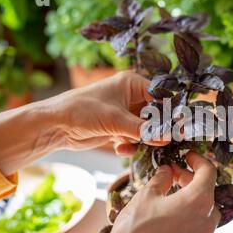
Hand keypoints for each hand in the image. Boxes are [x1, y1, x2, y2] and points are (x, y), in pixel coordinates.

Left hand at [0, 70, 161, 174]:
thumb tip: (169, 137)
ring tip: (131, 145)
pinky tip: (119, 148)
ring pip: (146, 129)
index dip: (169, 113)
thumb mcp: (116, 120)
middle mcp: (130, 96)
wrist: (55, 126)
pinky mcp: (118, 128)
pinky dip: (130, 145)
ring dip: (142, 140)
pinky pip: (134, 138)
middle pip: (155, 114)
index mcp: (132, 84)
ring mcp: (124, 113)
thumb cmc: (83, 111)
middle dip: (156, 130)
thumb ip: (144, 130)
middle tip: (162, 143)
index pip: (161, 96)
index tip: (177, 129)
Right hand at [89, 152, 220, 232]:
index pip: (209, 171)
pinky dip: (191, 213)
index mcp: (199, 201)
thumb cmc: (135, 230)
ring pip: (205, 207)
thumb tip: (167, 170)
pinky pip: (200, 223)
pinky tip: (173, 211)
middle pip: (207, 189)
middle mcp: (207, 219)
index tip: (187, 155)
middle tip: (172, 172)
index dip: (198, 159)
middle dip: (190, 178)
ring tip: (171, 191)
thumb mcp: (146, 195)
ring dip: (191, 195)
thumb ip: (161, 179)